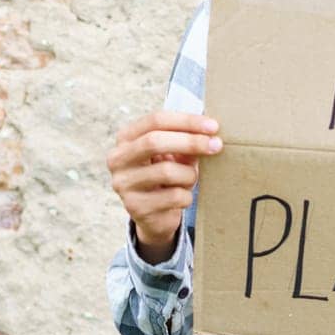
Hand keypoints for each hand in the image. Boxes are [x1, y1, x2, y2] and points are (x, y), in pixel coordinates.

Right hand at [107, 111, 222, 262]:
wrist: (155, 214)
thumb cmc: (167, 174)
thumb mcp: (174, 153)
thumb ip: (186, 140)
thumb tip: (210, 133)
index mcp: (126, 137)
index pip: (155, 120)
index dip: (187, 121)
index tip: (213, 126)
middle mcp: (118, 159)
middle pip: (154, 142)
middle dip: (190, 142)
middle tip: (216, 145)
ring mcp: (123, 184)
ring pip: (166, 171)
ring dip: (189, 174)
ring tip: (191, 178)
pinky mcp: (135, 207)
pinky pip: (173, 196)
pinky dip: (187, 196)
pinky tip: (183, 198)